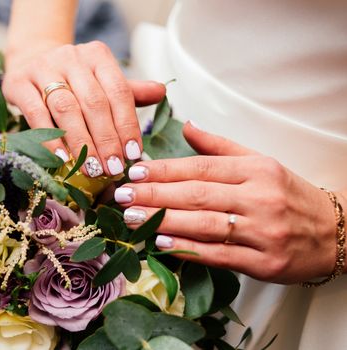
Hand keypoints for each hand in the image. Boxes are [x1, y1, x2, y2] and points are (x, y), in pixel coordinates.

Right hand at [2, 41, 165, 176]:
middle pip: (94, 102)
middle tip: (113, 168)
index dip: (127, 124)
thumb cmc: (74, 80)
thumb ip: (129, 90)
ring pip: (66, 108)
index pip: (118, 91)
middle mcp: (71, 57)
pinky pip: (36, 113)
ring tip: (92, 169)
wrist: (31, 61)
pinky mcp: (19, 83)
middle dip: (106, 139)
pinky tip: (62, 159)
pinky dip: (50, 138)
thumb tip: (161, 92)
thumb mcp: (102, 81)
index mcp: (98, 56)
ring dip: (81, 143)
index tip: (133, 153)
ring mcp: (43, 68)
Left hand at [114, 121, 339, 283]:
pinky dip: (190, 249)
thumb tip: (185, 125)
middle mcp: (260, 198)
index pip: (201, 168)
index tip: (134, 173)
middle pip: (198, 194)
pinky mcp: (265, 262)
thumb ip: (220, 146)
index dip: (164, 170)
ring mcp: (264, 231)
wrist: (334, 231)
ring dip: (165, 221)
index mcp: (256, 170)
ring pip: (206, 224)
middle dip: (155, 195)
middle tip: (121, 196)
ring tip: (132, 218)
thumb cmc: (288, 194)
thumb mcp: (260, 162)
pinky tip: (163, 242)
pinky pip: (221, 254)